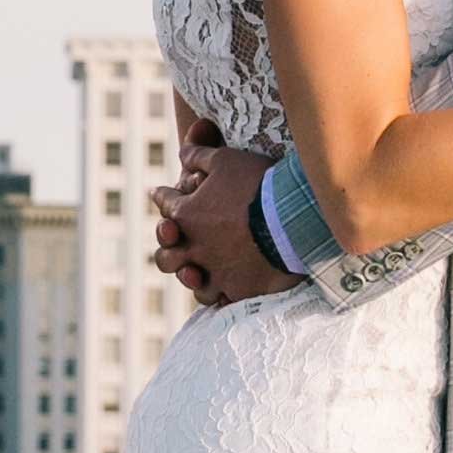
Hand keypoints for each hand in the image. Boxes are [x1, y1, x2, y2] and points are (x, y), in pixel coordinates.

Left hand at [150, 141, 293, 307]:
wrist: (292, 216)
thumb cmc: (258, 183)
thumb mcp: (225, 159)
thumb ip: (198, 155)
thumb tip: (182, 153)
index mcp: (187, 215)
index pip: (166, 203)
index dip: (163, 196)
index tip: (160, 194)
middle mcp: (195, 247)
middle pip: (167, 255)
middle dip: (168, 246)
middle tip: (174, 239)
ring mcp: (216, 272)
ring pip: (193, 283)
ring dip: (193, 276)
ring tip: (198, 272)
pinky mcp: (239, 289)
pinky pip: (224, 299)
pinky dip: (223, 294)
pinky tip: (227, 290)